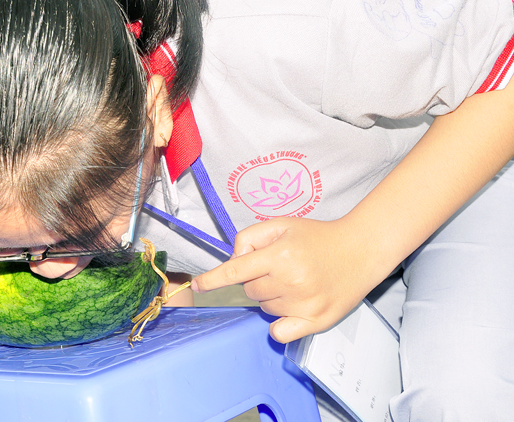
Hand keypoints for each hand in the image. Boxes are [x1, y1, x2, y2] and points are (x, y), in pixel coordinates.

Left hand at [192, 217, 387, 343]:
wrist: (360, 250)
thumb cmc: (317, 237)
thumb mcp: (280, 224)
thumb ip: (250, 237)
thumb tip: (233, 260)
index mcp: (280, 256)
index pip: (235, 272)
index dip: (212, 280)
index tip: (197, 285)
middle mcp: (291, 282)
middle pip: (250, 291)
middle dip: (256, 279)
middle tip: (279, 268)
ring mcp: (304, 305)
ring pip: (265, 308)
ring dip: (271, 297)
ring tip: (295, 281)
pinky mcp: (317, 321)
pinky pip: (280, 332)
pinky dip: (279, 324)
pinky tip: (290, 308)